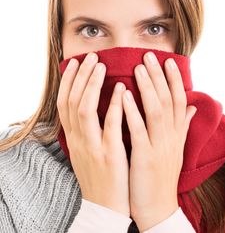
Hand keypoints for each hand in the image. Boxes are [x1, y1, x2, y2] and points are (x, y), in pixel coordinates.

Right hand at [57, 52, 129, 215]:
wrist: (105, 206)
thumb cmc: (99, 175)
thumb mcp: (86, 150)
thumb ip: (88, 128)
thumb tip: (90, 105)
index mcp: (73, 137)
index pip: (64, 103)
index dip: (68, 81)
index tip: (74, 63)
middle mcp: (78, 139)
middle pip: (72, 101)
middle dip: (80, 76)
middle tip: (90, 56)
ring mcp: (92, 146)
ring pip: (84, 109)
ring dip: (91, 84)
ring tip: (102, 65)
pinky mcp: (109, 154)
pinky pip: (109, 125)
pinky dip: (114, 105)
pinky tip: (121, 89)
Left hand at [122, 52, 196, 230]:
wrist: (157, 207)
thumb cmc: (162, 174)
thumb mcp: (176, 148)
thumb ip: (183, 125)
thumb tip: (192, 106)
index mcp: (177, 133)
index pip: (179, 100)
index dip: (174, 79)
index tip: (168, 60)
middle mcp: (171, 136)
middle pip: (168, 100)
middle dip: (160, 76)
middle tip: (150, 56)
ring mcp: (159, 146)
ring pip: (157, 111)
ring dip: (148, 87)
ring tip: (138, 68)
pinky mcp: (145, 157)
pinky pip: (138, 130)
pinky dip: (132, 111)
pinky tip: (124, 95)